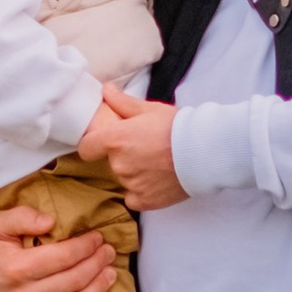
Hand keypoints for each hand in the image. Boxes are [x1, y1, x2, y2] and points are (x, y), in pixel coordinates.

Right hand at [0, 206, 117, 291]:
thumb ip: (22, 217)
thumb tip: (50, 222)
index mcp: (18, 268)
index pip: (63, 257)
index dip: (86, 246)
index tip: (97, 237)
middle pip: (73, 280)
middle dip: (97, 263)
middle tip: (108, 252)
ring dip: (99, 288)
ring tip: (111, 272)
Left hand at [83, 84, 185, 209]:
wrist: (205, 151)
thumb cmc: (177, 127)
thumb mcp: (150, 109)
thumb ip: (123, 102)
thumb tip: (106, 90)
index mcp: (114, 140)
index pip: (87, 148)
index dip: (94, 145)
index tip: (106, 143)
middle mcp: (118, 164)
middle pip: (111, 162)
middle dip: (125, 157)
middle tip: (147, 149)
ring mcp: (131, 185)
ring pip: (125, 179)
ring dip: (136, 173)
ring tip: (159, 164)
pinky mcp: (144, 201)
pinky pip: (135, 197)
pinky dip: (143, 191)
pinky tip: (159, 181)